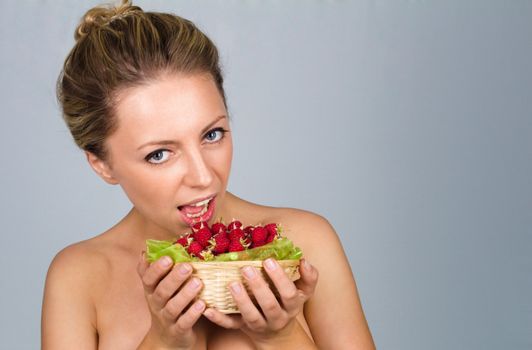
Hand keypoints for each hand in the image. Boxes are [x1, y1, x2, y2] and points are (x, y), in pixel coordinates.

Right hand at [137, 253, 204, 349]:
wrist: (167, 338)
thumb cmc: (165, 305)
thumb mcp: (156, 289)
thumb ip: (152, 271)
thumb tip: (145, 251)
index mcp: (151, 291)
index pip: (148, 279)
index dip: (156, 269)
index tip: (168, 258)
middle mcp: (156, 304)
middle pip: (162, 292)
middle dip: (174, 278)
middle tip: (187, 266)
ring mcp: (167, 319)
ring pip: (173, 307)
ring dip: (185, 294)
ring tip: (198, 282)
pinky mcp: (178, 331)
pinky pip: (184, 323)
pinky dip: (192, 314)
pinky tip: (203, 304)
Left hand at [202, 258, 318, 345]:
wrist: (277, 333)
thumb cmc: (287, 303)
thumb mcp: (302, 292)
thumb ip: (308, 277)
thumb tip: (304, 261)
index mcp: (292, 306)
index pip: (289, 294)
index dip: (280, 279)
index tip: (269, 260)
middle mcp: (277, 318)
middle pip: (269, 305)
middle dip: (258, 287)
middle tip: (247, 268)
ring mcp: (259, 325)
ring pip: (251, 317)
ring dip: (241, 301)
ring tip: (232, 284)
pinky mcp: (242, 328)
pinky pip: (230, 325)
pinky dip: (219, 319)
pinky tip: (209, 310)